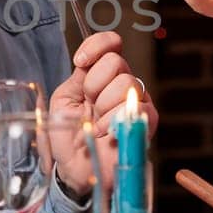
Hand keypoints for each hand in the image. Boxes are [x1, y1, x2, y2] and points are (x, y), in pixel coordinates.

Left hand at [49, 31, 158, 191]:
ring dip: (103, 106)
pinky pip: (137, 107)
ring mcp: (137, 101)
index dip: (97, 45)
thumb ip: (78, 77)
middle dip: (94, 85)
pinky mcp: (148, 121)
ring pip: (126, 83)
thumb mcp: (64, 100)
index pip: (110, 44)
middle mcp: (122, 84)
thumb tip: (87, 60)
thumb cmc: (69, 136)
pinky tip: (105, 132)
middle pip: (117, 62)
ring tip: (97, 123)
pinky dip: (114, 121)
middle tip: (88, 106)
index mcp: (101, 75)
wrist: (75, 168)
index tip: (80, 61)